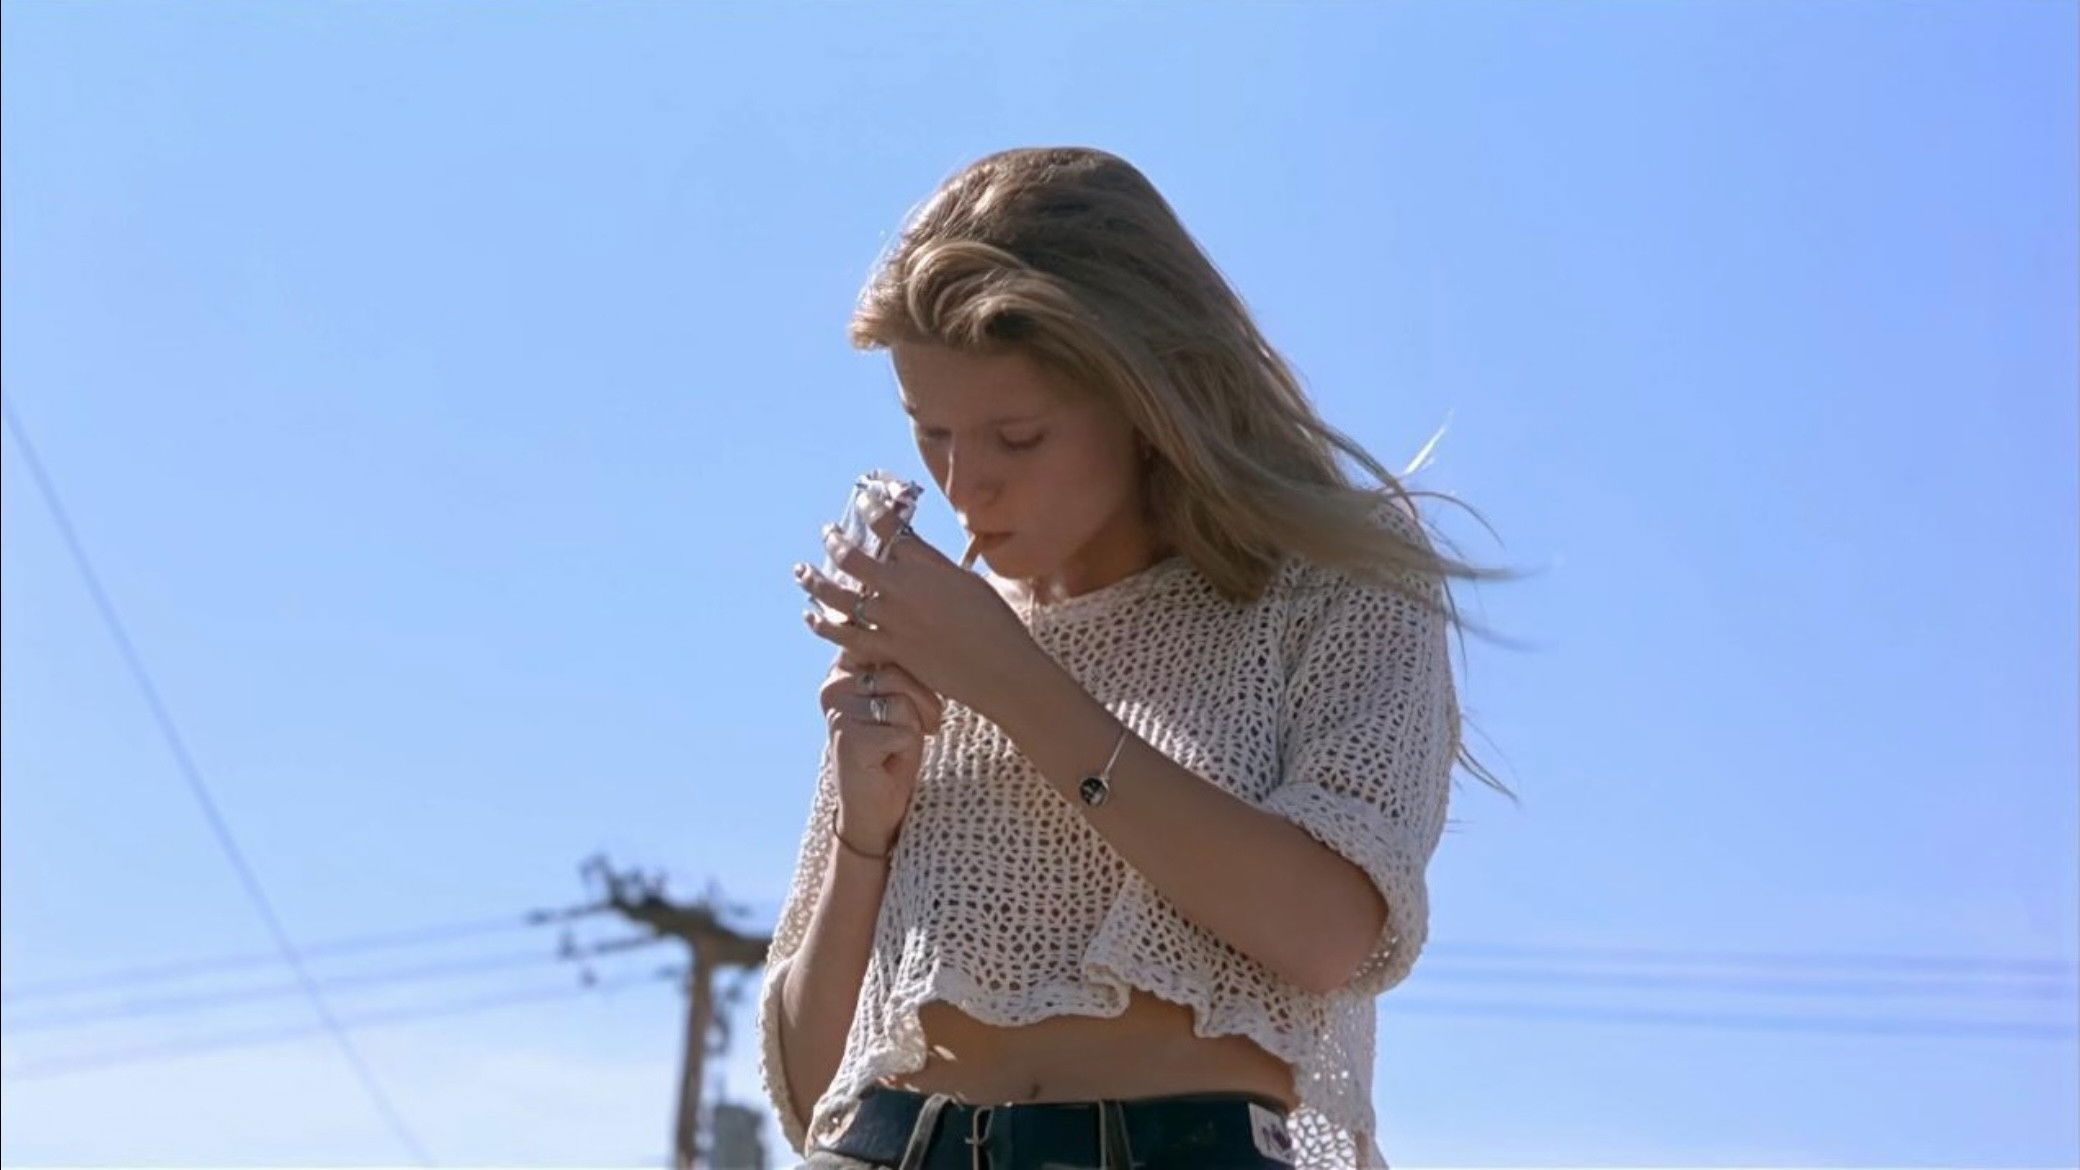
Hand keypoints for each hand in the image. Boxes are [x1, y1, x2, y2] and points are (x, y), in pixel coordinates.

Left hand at [794, 501, 1041, 725]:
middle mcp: (902, 589)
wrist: (999, 668)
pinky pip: (846, 637)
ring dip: (815, 582)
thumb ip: (935, 567)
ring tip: (800, 572)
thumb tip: (914, 554)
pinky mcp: (889, 651)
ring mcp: (892, 621)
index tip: (864, 498)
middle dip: (834, 541)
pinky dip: (824, 625)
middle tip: (826, 533)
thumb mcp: (968, 581)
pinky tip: (811, 617)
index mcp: (926, 565)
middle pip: (853, 558)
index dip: (872, 508)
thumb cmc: (995, 623)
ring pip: (839, 596)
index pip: (890, 526)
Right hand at [817, 647, 940, 856]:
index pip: (882, 646)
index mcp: (841, 670)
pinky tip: (890, 759)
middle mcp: (833, 688)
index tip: (915, 691)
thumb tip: (914, 638)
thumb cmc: (893, 748)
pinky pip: (902, 730)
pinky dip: (908, 748)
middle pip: (898, 673)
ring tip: (903, 743)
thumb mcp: (898, 699)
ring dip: (916, 726)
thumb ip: (898, 669)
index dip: (911, 669)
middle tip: (926, 724)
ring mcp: (838, 713)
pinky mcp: (849, 739)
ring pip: (902, 703)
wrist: (876, 806)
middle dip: (923, 700)